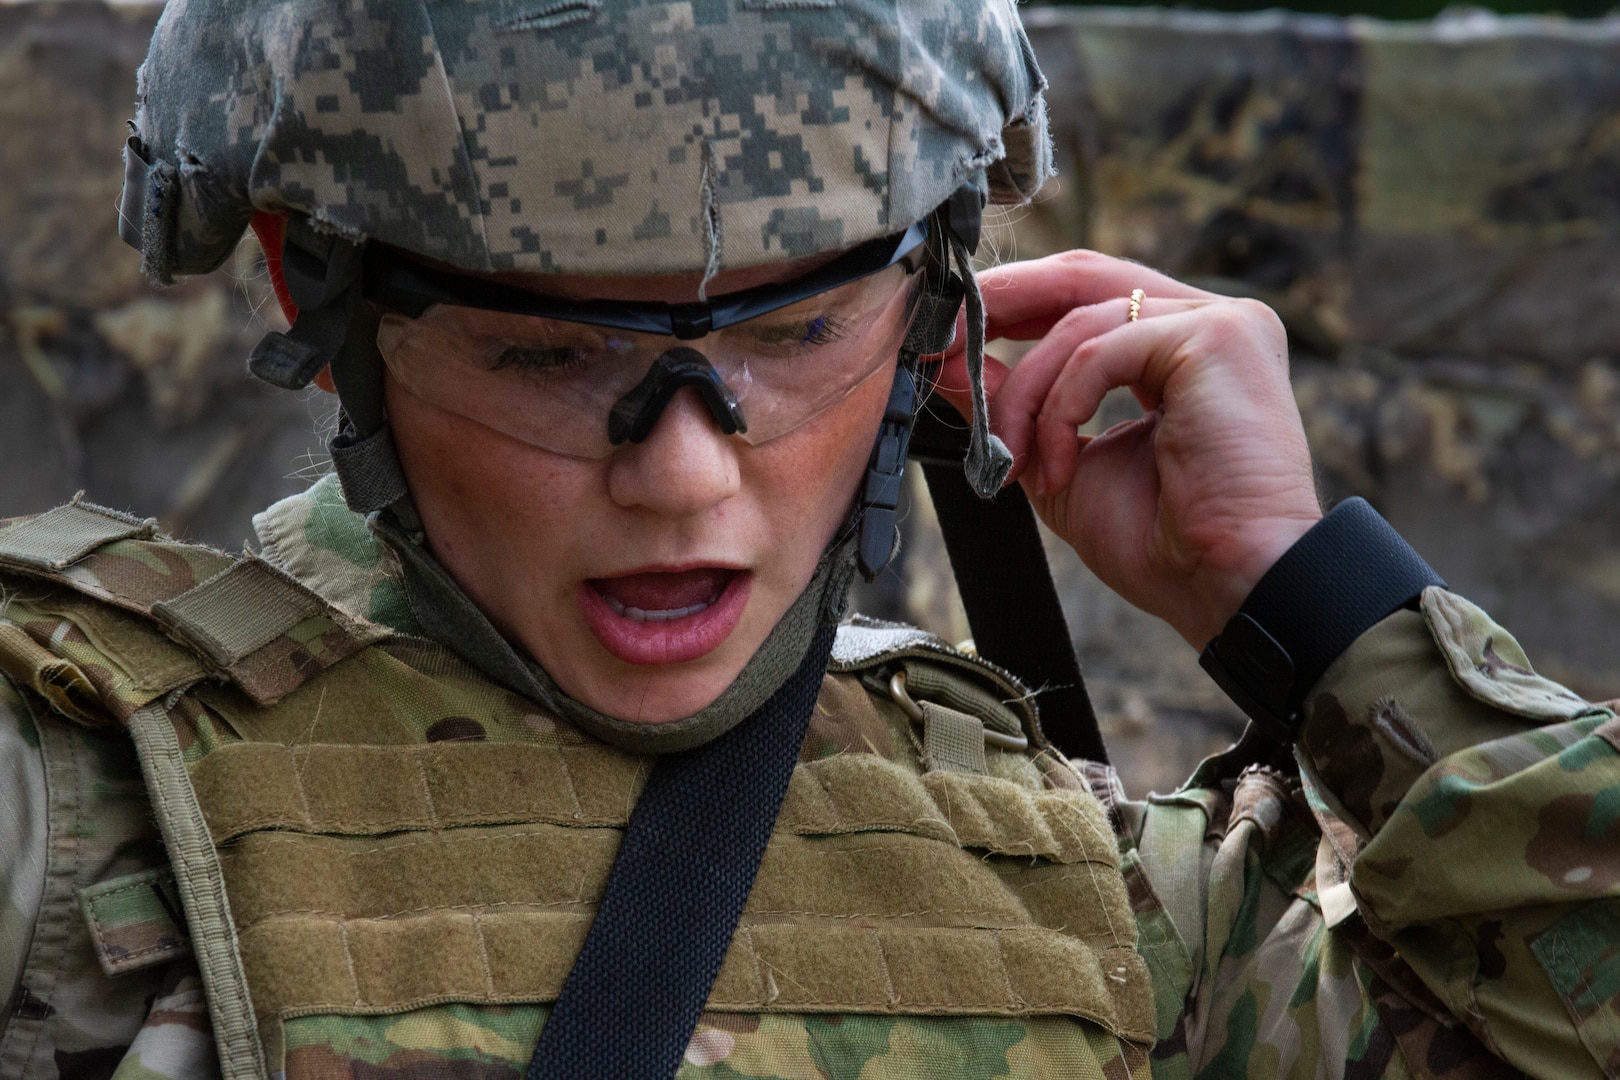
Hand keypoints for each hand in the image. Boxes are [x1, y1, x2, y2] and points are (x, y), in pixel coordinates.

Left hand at [932, 250, 1320, 647]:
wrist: (1226, 587)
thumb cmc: (1161, 544)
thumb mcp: (1059, 461)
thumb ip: (1013, 406)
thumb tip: (949, 363)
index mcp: (1177, 350)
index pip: (1083, 296)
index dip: (1010, 305)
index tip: (947, 336)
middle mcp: (1205, 324)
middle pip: (1082, 276)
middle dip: (1001, 304)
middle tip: (942, 340)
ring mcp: (1219, 324)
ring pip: (1081, 324)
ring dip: (1027, 395)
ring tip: (1014, 458)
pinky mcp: (1220, 337)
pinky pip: (1102, 349)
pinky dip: (1061, 406)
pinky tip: (1057, 464)